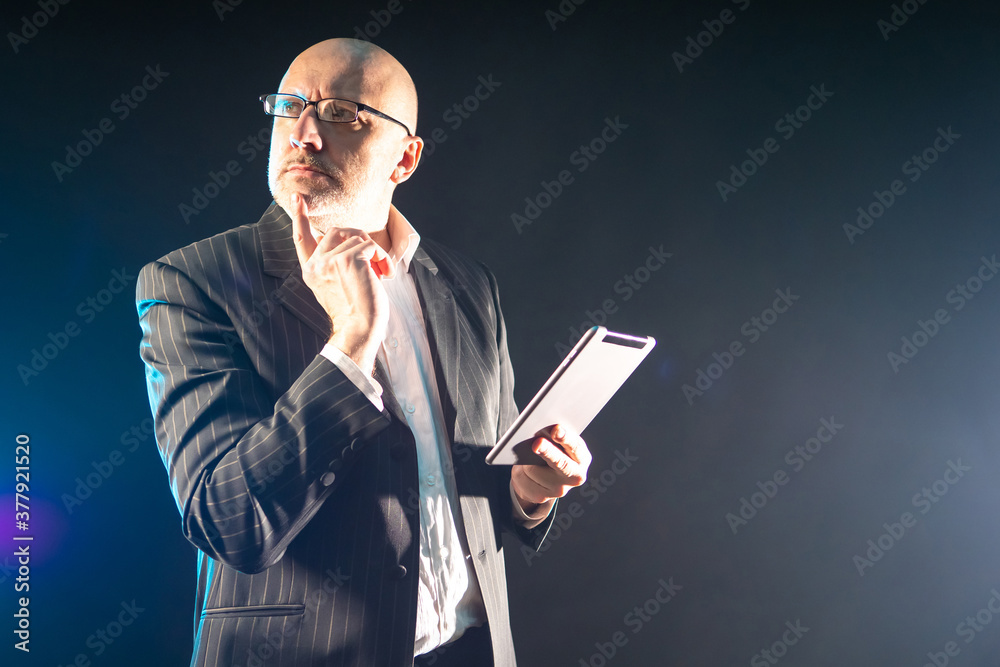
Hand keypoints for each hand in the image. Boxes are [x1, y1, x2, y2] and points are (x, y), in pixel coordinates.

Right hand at [289, 193, 393, 372]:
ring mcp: (329, 261)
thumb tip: (348, 238)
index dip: (299, 217)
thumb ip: (335, 262)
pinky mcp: (346, 260)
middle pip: (338, 230)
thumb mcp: (338, 284)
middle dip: (359, 240)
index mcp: (311, 271)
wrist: (360, 329)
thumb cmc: (356, 311)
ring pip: (357, 236)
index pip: (302, 238)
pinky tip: (383, 274)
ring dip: (374, 252)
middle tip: (374, 263)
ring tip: (380, 272)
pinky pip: (369, 245)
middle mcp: (316, 264)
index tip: (297, 198)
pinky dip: (381, 257)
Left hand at [511, 424, 591, 515]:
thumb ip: (556, 436)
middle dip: (548, 452)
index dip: (566, 438)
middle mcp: (575, 477)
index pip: (576, 447)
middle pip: (560, 463)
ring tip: (526, 455)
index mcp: (582, 459)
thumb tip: (540, 431)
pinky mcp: (541, 497)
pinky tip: (523, 467)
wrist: (547, 476)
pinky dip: (519, 470)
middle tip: (537, 443)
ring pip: (534, 469)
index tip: (556, 430)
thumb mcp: (560, 442)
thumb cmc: (555, 451)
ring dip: (525, 459)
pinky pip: (522, 479)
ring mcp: (558, 490)